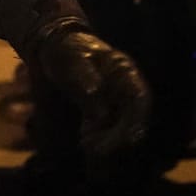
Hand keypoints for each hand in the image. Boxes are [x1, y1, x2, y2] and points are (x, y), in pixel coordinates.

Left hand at [35, 28, 150, 157]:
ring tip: (87, 146)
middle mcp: (123, 86)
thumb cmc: (67, 50)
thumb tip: (101, 114)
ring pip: (119, 124)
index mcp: (123, 71)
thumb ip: (88, 85)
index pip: (139, 98)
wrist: (55, 45)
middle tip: (98, 150)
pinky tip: (84, 141)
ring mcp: (113, 97)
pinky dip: (98, 135)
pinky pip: (105, 125)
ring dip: (107, 139)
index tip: (131, 139)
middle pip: (131, 116)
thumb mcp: (75, 62)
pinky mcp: (100, 106)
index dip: (138, 120)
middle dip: (118, 136)